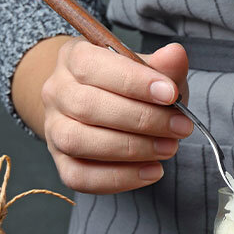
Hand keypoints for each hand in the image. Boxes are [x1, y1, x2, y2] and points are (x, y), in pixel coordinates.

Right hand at [40, 38, 192, 192]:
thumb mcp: (152, 70)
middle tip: (180, 128)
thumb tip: (176, 55)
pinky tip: (152, 171)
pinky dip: (119, 178)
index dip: (133, 81)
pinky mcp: (61, 162)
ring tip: (168, 148)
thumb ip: (164, 65)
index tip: (170, 94)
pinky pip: (80, 176)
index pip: (92, 66)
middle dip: (141, 119)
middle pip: (87, 106)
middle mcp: (56, 91)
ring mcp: (53, 128)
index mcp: (74, 57)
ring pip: (78, 141)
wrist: (106, 110)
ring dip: (130, 149)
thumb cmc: (132, 88)